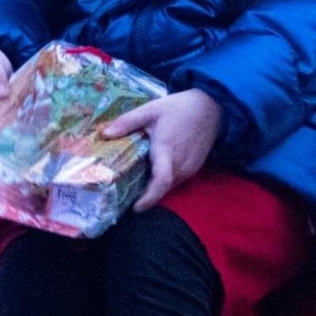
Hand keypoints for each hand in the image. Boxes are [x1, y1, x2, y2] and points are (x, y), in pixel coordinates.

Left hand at [103, 88, 221, 210]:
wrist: (211, 107)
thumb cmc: (178, 108)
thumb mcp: (151, 109)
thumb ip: (127, 122)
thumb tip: (104, 134)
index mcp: (166, 150)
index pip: (160, 181)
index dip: (148, 198)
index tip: (135, 207)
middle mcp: (180, 165)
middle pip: (162, 188)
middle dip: (145, 194)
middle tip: (126, 192)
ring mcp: (189, 168)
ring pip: (169, 186)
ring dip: (155, 187)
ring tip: (138, 180)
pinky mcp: (194, 168)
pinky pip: (177, 180)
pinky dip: (164, 180)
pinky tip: (154, 169)